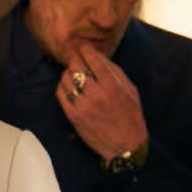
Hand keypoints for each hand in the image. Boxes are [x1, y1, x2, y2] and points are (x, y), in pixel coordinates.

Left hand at [56, 41, 147, 161]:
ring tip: (73, 72)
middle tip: (76, 56)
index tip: (83, 46)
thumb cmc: (131, 117)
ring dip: (68, 72)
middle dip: (75, 58)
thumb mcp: (130, 91)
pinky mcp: (73, 116)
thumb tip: (100, 57)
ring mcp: (82, 106)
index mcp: (112, 87)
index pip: (93, 60)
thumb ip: (115, 73)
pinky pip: (61, 93)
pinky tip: (68, 85)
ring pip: (66, 78)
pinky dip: (62, 86)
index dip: (86, 49)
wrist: (126, 146)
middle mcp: (96, 95)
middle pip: (76, 66)